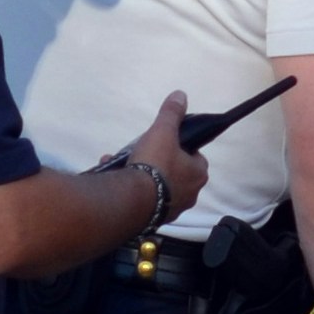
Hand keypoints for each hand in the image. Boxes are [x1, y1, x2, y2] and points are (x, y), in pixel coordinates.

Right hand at [123, 92, 212, 223]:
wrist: (132, 199)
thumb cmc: (154, 164)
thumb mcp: (162, 132)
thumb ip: (171, 114)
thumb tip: (180, 95)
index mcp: (197, 174)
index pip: (195, 157)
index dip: (182, 148)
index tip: (167, 142)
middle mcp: (189, 195)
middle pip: (175, 173)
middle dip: (158, 163)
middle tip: (143, 153)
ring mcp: (170, 210)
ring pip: (157, 187)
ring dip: (142, 175)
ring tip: (122, 163)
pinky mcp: (152, 219)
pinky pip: (143, 200)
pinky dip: (132, 189)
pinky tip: (115, 178)